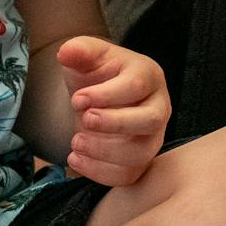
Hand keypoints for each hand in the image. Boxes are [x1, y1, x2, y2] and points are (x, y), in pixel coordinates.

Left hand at [55, 37, 169, 186]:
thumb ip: (79, 50)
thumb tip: (66, 52)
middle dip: (115, 123)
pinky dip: (99, 172)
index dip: (106, 95)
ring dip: (104, 151)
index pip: (136, 86)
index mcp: (148, 75)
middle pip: (150, 121)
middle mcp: (158, 107)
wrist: (97, 97)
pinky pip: (128, 175)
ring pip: (141, 153)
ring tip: (75, 142)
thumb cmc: (97, 73)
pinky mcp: (140, 161)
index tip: (76, 99)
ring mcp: (152, 137)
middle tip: (84, 120)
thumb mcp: (87, 56)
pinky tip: (75, 159)